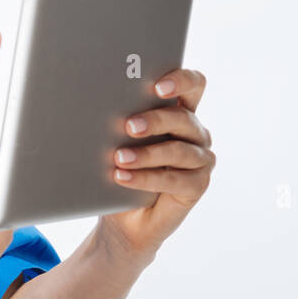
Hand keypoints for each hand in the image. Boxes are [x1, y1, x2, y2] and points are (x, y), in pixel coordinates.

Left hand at [99, 68, 215, 260]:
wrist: (124, 218)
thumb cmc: (121, 169)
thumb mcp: (118, 141)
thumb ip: (121, 121)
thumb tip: (97, 106)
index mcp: (179, 111)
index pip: (193, 85)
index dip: (181, 80)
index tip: (157, 87)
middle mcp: (195, 132)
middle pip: (183, 118)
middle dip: (155, 120)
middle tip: (128, 126)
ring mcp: (200, 159)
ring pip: (179, 150)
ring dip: (146, 154)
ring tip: (118, 158)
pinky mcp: (198, 185)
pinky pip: (175, 179)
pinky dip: (146, 178)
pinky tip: (122, 177)